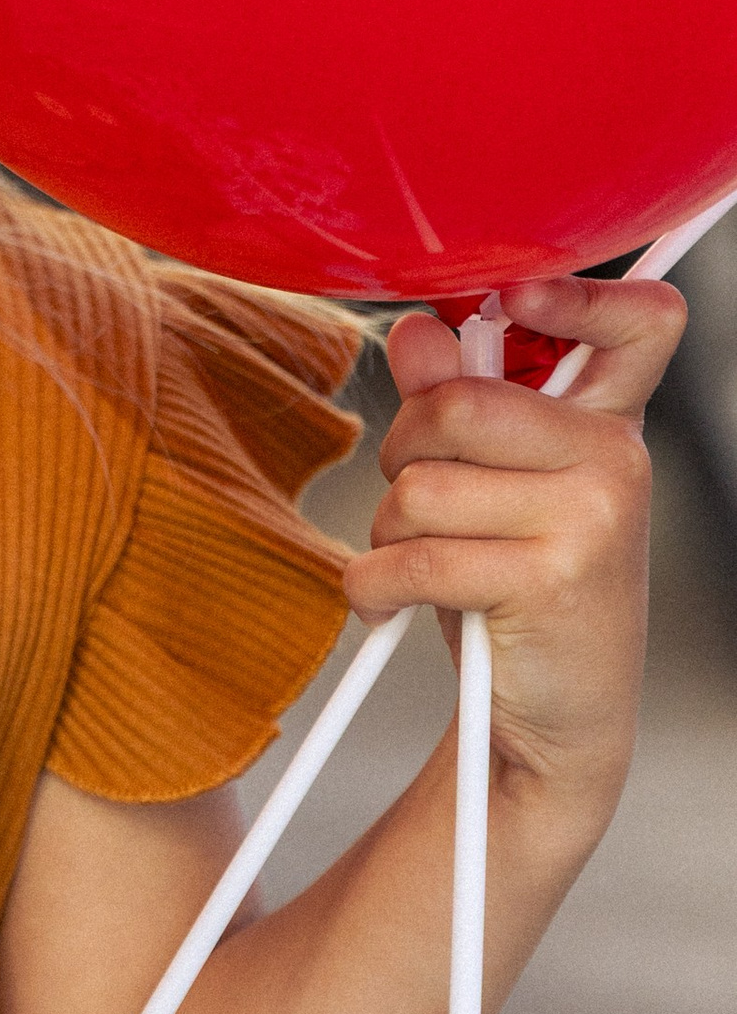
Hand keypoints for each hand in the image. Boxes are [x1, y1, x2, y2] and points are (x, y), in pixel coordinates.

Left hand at [349, 274, 679, 812]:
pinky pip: (414, 554)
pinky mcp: (553, 579)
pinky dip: (373, 583)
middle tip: (414, 496)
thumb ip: (453, 400)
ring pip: (422, 483)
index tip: (514, 296)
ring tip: (417, 562)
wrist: (554, 721)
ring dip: (387, 528)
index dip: (580, 292)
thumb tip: (415, 331)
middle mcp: (616, 458)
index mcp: (608, 422)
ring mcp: (594, 518)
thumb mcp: (486, 488)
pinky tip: (387, 603)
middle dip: (402, 451)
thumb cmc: (514, 587)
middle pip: (457, 402)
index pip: (640, 321)